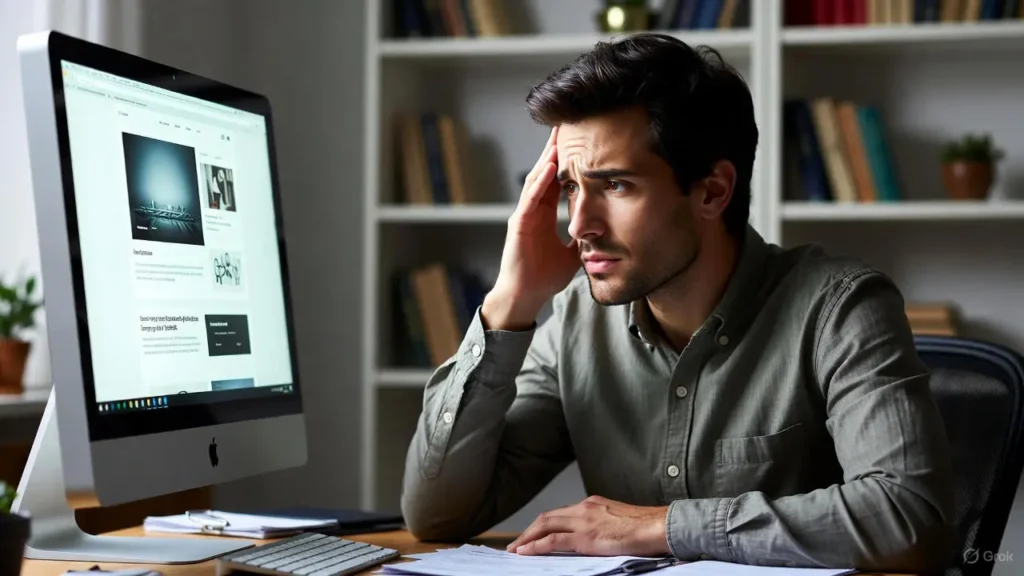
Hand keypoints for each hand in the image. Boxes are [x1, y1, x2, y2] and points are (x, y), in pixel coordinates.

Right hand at [482, 126, 579, 329]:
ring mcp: (524, 215)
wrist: (525, 297)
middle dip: (555, 149)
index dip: (567, 161)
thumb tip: (604, 232)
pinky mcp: (518, 225)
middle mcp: (532, 210)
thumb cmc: (543, 278)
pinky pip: (530, 198)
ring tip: (560, 136)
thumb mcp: (573, 254)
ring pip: (537, 180)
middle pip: (545, 172)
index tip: (580, 141)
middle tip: (568, 124)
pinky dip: (541, 182)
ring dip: (549, 158)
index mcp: (544, 215)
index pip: (557, 180)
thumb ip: (584, 239)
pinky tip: (551, 166)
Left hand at [506, 495, 669, 556]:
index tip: (532, 535)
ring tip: (515, 550)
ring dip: (527, 538)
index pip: (559, 513)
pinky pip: (553, 540)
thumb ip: (602, 525)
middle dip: (529, 531)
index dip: (542, 524)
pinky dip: (536, 546)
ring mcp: (584, 520)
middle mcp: (584, 508)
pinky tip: (525, 552)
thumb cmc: (646, 527)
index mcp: (592, 504)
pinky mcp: (586, 536)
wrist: (659, 526)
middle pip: (547, 517)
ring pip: (545, 526)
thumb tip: (594, 537)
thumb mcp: (618, 520)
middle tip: (516, 544)